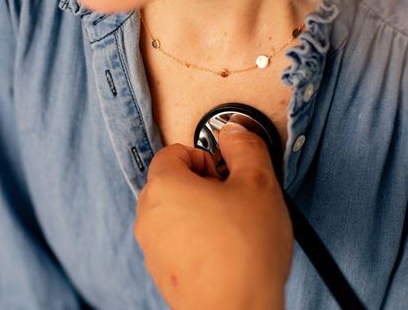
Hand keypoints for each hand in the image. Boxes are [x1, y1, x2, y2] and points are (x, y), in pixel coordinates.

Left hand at [134, 122, 292, 309]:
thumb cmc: (245, 253)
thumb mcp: (258, 184)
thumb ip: (245, 147)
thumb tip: (235, 133)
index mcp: (164, 187)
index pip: (173, 152)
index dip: (204, 157)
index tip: (227, 172)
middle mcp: (149, 216)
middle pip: (171, 183)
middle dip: (202, 185)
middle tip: (233, 199)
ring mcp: (152, 249)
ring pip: (174, 216)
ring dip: (200, 214)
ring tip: (234, 229)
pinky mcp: (162, 274)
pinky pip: (177, 244)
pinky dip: (197, 242)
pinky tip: (226, 253)